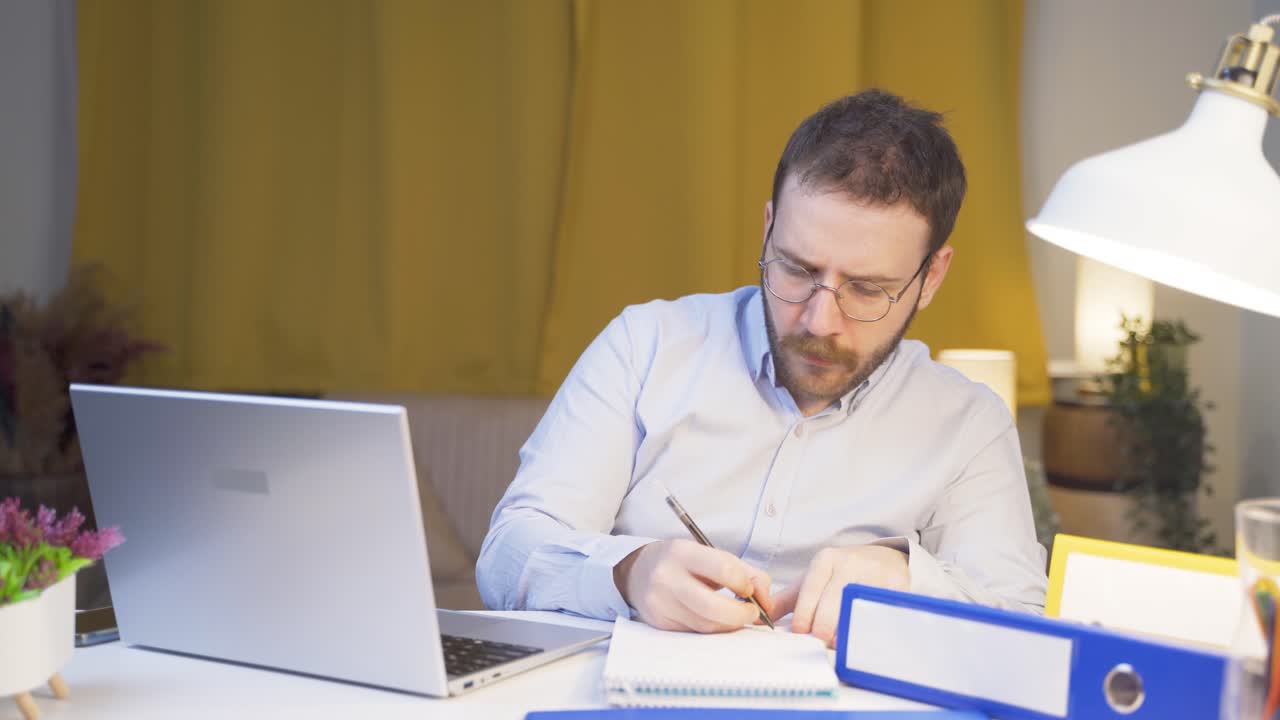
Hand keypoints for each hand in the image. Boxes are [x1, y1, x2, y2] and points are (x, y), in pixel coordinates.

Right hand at [613, 539, 774, 632]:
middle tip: (753, 612)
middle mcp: (667, 578)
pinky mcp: (660, 623)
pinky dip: (713, 629)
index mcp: (682, 553)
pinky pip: (695, 632)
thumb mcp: (711, 555)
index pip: (723, 570)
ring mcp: (660, 603)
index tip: (749, 590)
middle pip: (713, 607)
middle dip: (741, 614)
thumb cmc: (683, 563)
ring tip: (738, 616)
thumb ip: (745, 572)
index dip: (745, 584)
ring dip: (730, 624)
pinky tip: (718, 620)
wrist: (639, 572)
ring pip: (706, 625)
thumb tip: (767, 601)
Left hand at [772, 545, 908, 646]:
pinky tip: (861, 638)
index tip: (800, 633)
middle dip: (823, 626)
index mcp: (825, 560)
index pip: (810, 590)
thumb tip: (760, 618)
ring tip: (837, 643)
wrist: (884, 559)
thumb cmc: (841, 575)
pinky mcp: (896, 585)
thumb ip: (785, 600)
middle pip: (833, 601)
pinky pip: (880, 612)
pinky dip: (870, 628)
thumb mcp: (812, 580)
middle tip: (818, 642)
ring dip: (846, 630)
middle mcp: (849, 563)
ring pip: (857, 607)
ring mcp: (874, 574)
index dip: (804, 615)